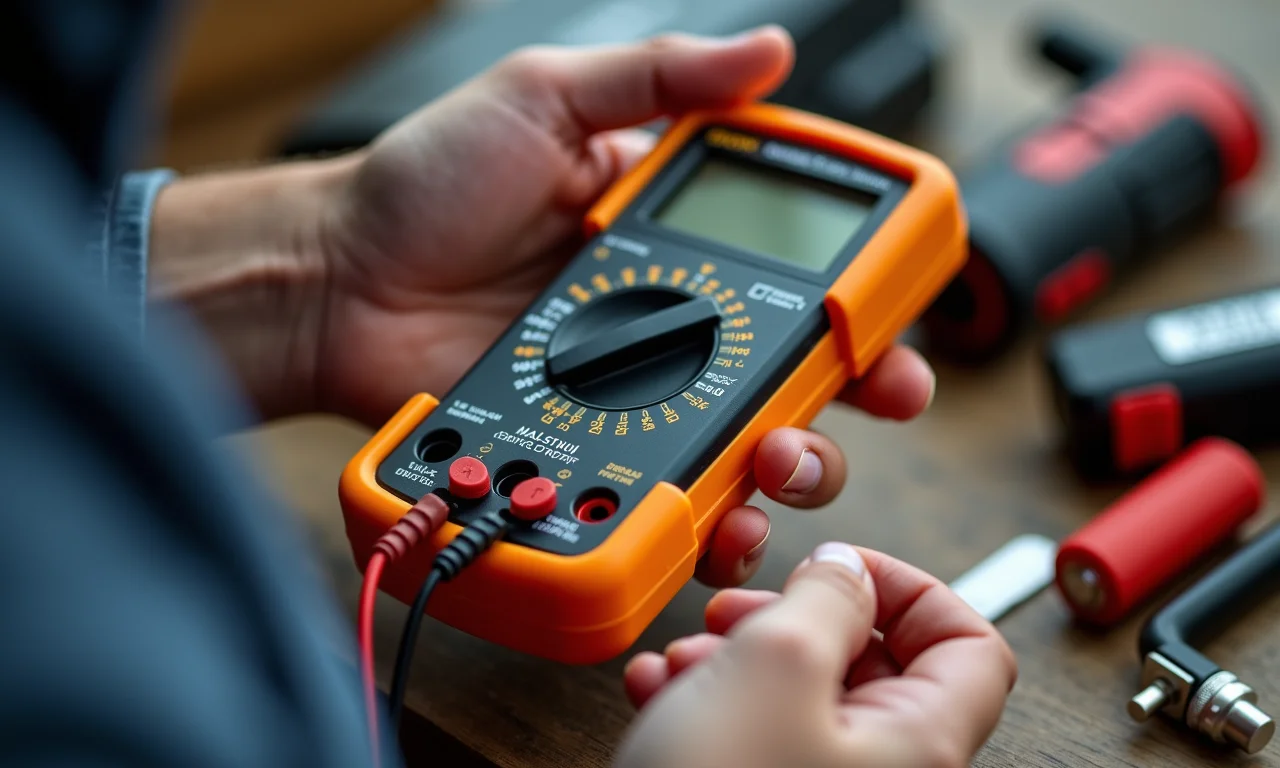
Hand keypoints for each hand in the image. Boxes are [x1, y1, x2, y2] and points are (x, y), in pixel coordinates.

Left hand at [149, 28, 935, 587]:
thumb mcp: (545, 98)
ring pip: (744, 439)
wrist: (336, 284)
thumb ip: (657, 80)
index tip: (890, 313)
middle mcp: (661, 320)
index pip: (789, 265)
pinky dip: (707, 519)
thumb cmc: (424, 185)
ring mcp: (630, 393)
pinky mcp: (589, 450)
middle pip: (789, 366)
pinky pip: (667, 493)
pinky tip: (724, 522)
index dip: (852, 292)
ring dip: (793, 460)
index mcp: (666, 238)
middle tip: (877, 396)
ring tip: (786, 460)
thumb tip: (769, 51)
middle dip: (853, 390)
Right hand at [617, 543, 1017, 767]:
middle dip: (795, 621)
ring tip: (685, 659)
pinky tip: (663, 694)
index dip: (910, 590)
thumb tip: (845, 568)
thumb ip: (824, 600)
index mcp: (919, 743)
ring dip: (737, 659)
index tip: (841, 568)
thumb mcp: (773, 667)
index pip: (969, 644)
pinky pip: (758, 737)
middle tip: (739, 610)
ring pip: (801, 698)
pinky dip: (711, 703)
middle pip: (872, 666)